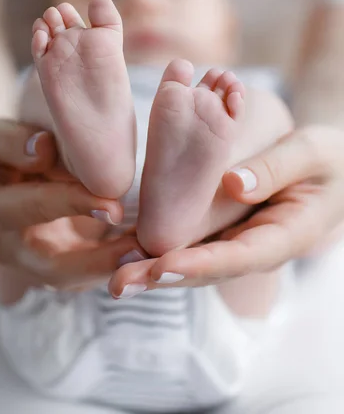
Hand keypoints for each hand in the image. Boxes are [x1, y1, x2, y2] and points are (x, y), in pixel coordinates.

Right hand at [0, 119, 142, 284]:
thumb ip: (7, 142)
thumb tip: (44, 149)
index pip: (31, 209)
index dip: (71, 205)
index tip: (112, 204)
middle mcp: (7, 247)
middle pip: (54, 269)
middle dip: (100, 264)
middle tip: (142, 252)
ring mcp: (30, 259)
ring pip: (74, 278)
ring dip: (114, 270)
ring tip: (156, 254)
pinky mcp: (52, 257)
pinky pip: (84, 268)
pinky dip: (115, 262)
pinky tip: (148, 244)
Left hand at [108, 125, 343, 295]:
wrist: (333, 170)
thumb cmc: (328, 160)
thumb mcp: (313, 152)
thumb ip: (278, 167)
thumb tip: (233, 183)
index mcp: (288, 234)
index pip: (241, 256)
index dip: (200, 264)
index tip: (161, 267)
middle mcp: (259, 246)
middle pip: (209, 269)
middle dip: (164, 277)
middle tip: (120, 284)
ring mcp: (241, 240)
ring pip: (196, 259)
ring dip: (155, 269)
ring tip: (116, 272)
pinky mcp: (227, 228)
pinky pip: (195, 240)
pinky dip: (163, 245)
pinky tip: (130, 246)